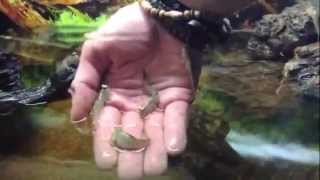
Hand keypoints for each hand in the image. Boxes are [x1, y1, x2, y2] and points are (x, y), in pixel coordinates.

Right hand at [70, 3, 193, 178]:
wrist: (160, 16)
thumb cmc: (127, 30)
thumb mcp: (97, 50)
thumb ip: (85, 81)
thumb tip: (75, 117)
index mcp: (114, 97)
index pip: (107, 126)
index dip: (106, 143)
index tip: (106, 161)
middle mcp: (136, 105)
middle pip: (132, 137)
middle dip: (131, 155)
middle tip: (130, 173)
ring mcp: (159, 103)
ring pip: (156, 134)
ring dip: (155, 152)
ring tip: (153, 168)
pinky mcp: (180, 97)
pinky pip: (178, 118)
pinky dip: (176, 132)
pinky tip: (173, 148)